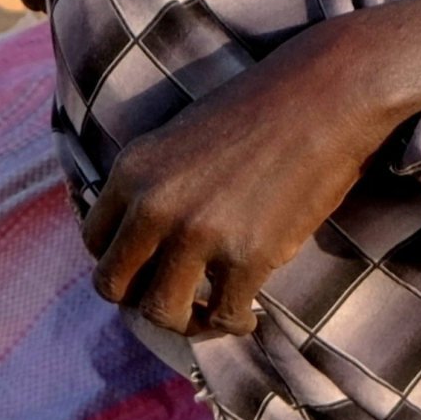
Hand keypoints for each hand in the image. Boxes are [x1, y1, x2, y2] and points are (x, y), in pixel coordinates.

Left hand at [80, 28, 396, 336]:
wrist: (326, 96)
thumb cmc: (261, 109)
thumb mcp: (179, 137)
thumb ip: (152, 185)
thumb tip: (145, 241)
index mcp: (131, 171)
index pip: (93, 242)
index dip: (121, 262)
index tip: (149, 268)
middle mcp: (154, 206)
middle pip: (114, 286)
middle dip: (142, 300)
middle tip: (177, 297)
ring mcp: (199, 234)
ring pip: (162, 313)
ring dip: (186, 322)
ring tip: (211, 312)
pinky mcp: (247, 257)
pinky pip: (224, 316)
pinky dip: (235, 323)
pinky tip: (250, 314)